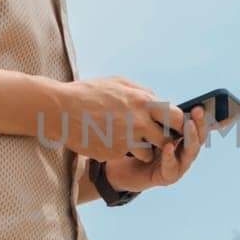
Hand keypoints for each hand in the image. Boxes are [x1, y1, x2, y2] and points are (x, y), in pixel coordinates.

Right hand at [54, 76, 183, 162]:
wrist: (61, 109)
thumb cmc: (89, 93)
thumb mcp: (118, 83)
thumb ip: (141, 92)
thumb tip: (156, 99)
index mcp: (144, 101)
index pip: (177, 117)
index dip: (178, 124)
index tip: (174, 127)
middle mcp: (140, 121)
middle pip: (166, 139)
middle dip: (162, 141)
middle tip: (153, 138)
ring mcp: (127, 139)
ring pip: (148, 153)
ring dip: (142, 150)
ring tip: (126, 140)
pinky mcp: (114, 152)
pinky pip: (125, 156)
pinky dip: (120, 152)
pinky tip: (107, 141)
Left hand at [98, 99, 239, 194]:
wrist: (123, 168)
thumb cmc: (141, 143)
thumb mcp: (154, 124)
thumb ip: (166, 114)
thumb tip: (175, 98)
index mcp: (189, 135)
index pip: (213, 123)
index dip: (231, 114)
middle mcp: (189, 150)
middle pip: (202, 135)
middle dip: (202, 122)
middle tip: (198, 110)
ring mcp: (181, 165)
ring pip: (191, 151)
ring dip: (191, 137)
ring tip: (187, 124)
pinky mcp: (168, 177)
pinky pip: (172, 167)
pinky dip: (171, 156)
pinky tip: (168, 147)